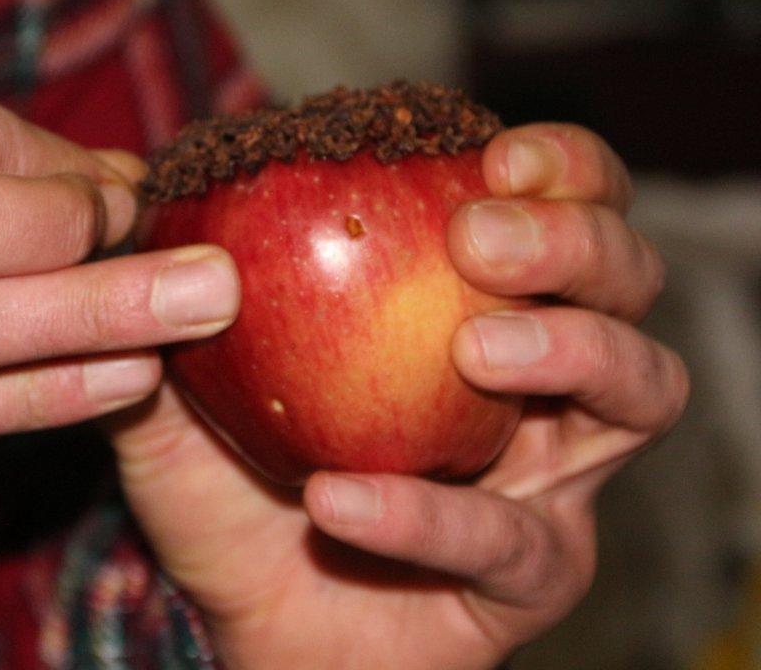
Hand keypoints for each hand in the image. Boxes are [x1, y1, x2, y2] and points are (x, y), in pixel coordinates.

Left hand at [110, 124, 688, 668]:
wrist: (248, 624)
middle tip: (477, 239)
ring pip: (640, 389)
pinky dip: (429, 512)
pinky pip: (511, 538)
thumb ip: (167, 315)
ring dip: (569, 348)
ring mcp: (550, 477)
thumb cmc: (230, 495)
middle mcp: (538, 379)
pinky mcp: (535, 573)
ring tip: (472, 350)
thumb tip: (137, 220)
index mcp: (471, 305)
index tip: (494, 155)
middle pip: (624, 276)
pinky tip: (339, 497)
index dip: (556, 167)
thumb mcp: (181, 391)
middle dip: (573, 238)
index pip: (561, 204)